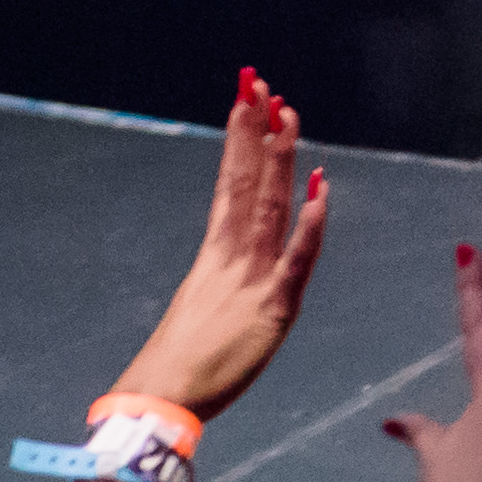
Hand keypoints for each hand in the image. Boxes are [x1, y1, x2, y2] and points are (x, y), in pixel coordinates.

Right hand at [117, 69, 331, 419]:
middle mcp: (233, 256)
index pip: (232, 183)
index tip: (246, 100)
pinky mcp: (274, 309)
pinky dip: (311, 226)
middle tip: (261, 83)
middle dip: (256, 130)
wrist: (161, 398)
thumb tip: (223, 271)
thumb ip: (221, 284)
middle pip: (248, 181)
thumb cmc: (178, 366)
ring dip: (279, 157)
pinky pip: (296, 260)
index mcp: (215, 255)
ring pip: (271, 205)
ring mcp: (253, 278)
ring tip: (284, 112)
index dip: (241, 140)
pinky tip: (321, 190)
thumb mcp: (203, 310)